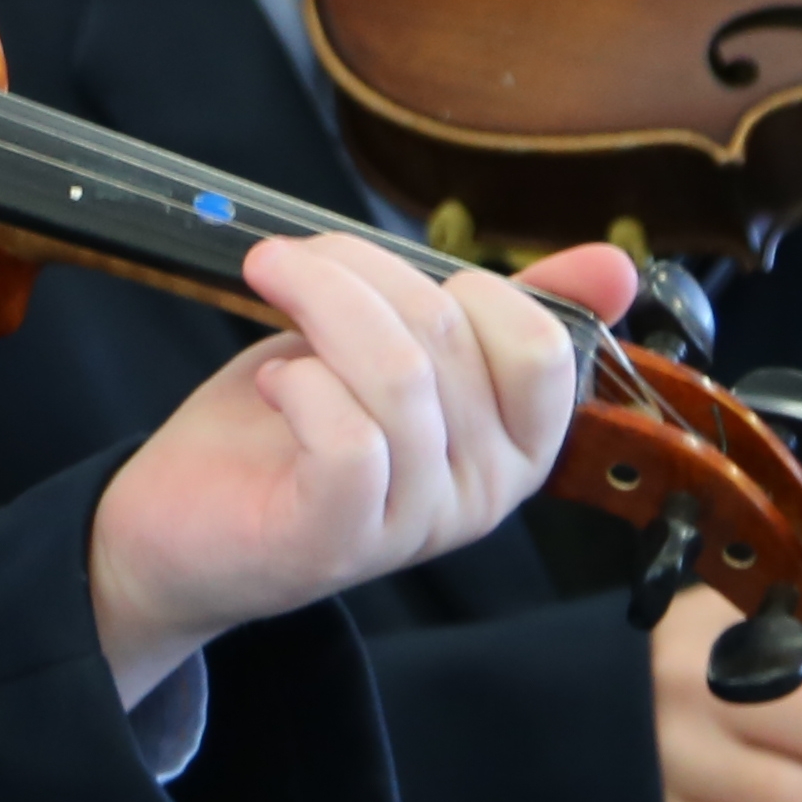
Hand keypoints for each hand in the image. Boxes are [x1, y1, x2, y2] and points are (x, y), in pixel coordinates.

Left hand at [87, 236, 633, 701]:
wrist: (183, 522)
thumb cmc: (291, 423)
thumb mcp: (400, 345)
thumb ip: (500, 309)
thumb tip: (617, 265)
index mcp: (515, 442)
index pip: (543, 344)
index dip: (459, 281)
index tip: (378, 269)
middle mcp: (485, 492)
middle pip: (452, 335)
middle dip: (358, 270)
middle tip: (290, 262)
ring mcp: (419, 522)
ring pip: (399, 374)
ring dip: (318, 303)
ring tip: (269, 291)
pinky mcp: (345, 540)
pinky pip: (352, 437)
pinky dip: (302, 383)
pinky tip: (275, 384)